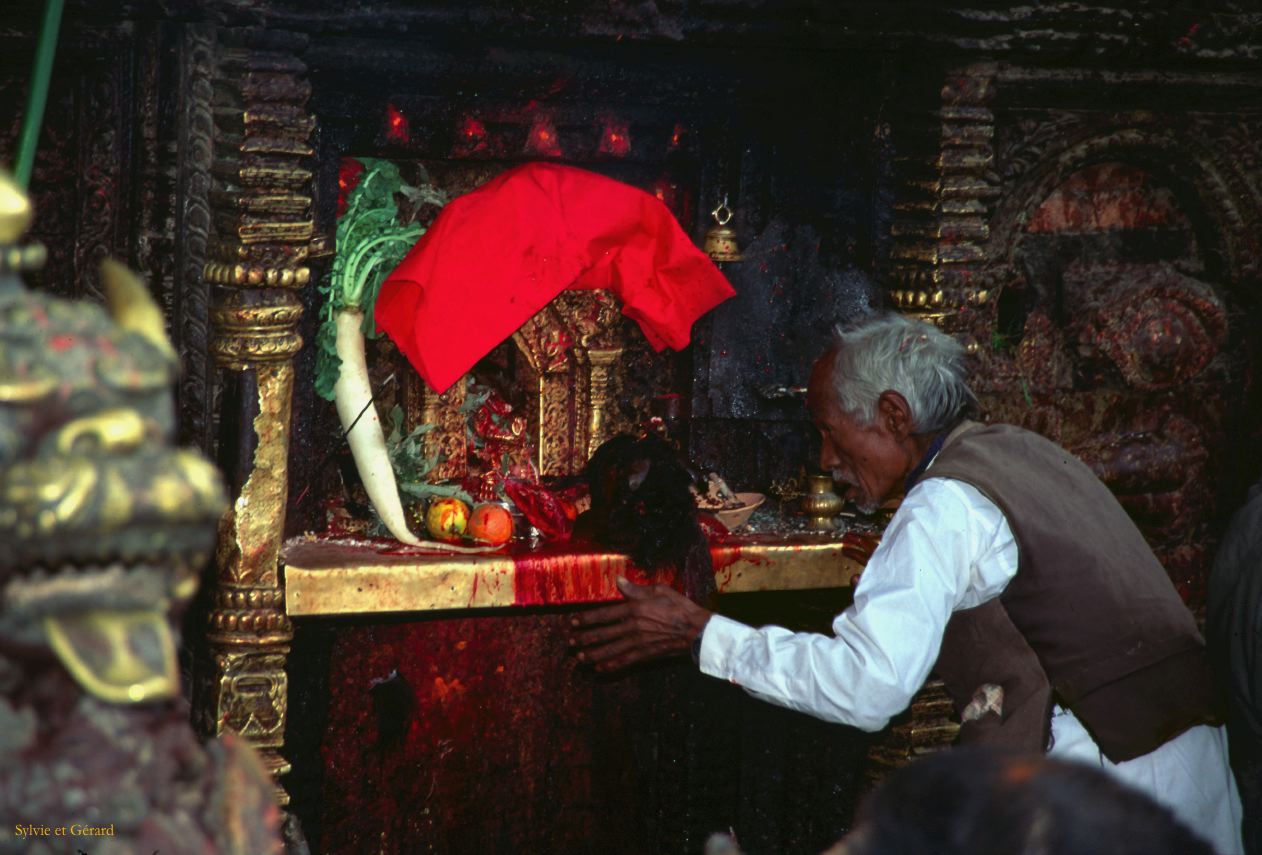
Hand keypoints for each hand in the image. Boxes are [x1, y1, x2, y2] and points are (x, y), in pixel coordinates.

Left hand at [569, 576, 711, 671]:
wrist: (696, 630)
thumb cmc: (679, 606)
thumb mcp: (659, 590)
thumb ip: (636, 588)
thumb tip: (618, 581)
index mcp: (634, 608)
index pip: (604, 614)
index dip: (586, 619)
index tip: (573, 622)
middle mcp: (632, 626)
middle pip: (603, 634)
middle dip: (584, 638)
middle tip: (570, 642)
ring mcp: (638, 642)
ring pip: (610, 650)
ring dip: (593, 654)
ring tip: (579, 658)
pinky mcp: (645, 654)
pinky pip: (624, 661)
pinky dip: (611, 666)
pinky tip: (600, 668)